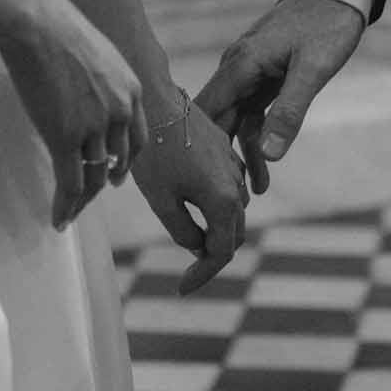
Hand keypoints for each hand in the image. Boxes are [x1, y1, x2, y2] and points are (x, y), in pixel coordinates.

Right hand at [0, 0, 147, 229]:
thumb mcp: (97, 52)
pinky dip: (65, 206)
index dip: (126, 161)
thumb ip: (102, 79)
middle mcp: (119, 113)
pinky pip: (69, 183)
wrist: (36, 21)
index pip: (137, 139)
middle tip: (90, 196)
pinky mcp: (65, 138)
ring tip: (70, 212)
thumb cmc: (57, 26)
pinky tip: (58, 219)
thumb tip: (87, 89)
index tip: (115, 174)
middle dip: (105, 182)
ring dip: (82, 200)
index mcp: (131, 91)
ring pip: (93, 177)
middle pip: (118, 162)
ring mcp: (94, 128)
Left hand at [131, 89, 249, 294]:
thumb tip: (196, 247)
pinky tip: (192, 207)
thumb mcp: (163, 201)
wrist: (155, 101)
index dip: (202, 274)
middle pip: (232, 234)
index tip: (182, 289)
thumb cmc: (154, 152)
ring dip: (214, 231)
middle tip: (188, 274)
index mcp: (223, 201)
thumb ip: (183, 231)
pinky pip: (226, 188)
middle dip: (212, 256)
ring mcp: (233, 166)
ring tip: (190, 242)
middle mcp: (236, 185)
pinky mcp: (224, 152)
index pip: (220, 252)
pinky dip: (214, 208)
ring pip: (231, 211)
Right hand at [196, 0, 364, 193]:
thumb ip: (290, 111)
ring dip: (242, 153)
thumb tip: (270, 155)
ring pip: (234, 121)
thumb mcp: (313, 70)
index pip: (206, 114)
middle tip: (228, 199)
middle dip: (219, 159)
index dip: (202, 148)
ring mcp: (247, 74)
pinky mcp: (262, 77)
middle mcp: (236, 70)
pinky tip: (265, 167)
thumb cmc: (326, 25)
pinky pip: (251, 114)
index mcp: (240, 67)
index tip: (206, 182)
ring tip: (254, 193)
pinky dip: (256, 139)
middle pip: (215, 121)